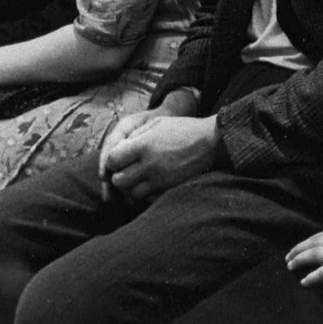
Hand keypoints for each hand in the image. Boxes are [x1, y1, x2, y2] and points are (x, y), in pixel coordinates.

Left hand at [98, 113, 219, 202]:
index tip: (119, 158)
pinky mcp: (170, 190)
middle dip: (118, 176)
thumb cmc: (182, 129)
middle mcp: (150, 165)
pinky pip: (147, 199)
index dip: (112, 160)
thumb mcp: (156, 123)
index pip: (112, 160)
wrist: (211, 142)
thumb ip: (134, 136)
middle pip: (118, 181)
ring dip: (130, 188)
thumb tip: (117, 151)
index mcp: (144, 145)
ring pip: (131, 194)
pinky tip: (149, 184)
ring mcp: (161, 180)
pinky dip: (144, 194)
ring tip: (137, 178)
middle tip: (126, 170)